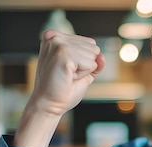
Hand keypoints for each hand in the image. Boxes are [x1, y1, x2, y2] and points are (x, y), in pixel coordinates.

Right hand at [15, 30, 105, 146]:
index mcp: (56, 37)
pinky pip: (90, 63)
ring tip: (66, 76)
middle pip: (93, 47)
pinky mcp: (63, 53)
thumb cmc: (62, 90)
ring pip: (93, 54)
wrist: (49, 105)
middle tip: (67, 75)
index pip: (90, 43)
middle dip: (85, 65)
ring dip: (83, 70)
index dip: (84, 62)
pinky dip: (83, 74)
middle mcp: (55, 36)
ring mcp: (58, 43)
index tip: (68, 70)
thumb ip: (95, 62)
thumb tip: (102, 56)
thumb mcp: (83, 72)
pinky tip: (68, 77)